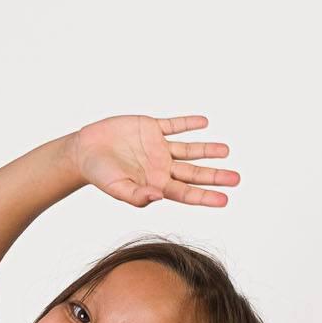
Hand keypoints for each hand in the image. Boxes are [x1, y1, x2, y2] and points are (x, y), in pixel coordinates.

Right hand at [70, 114, 240, 208]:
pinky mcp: (150, 128)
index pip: (187, 193)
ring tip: (225, 150)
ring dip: (207, 150)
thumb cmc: (100, 175)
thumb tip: (158, 196)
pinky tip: (203, 122)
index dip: (206, 196)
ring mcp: (158, 148)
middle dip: (216, 175)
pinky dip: (188, 123)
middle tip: (236, 179)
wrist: (84, 150)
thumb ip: (137, 196)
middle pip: (194, 173)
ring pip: (189, 150)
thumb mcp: (117, 189)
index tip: (225, 199)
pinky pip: (174, 125)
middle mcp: (162, 167)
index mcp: (157, 185)